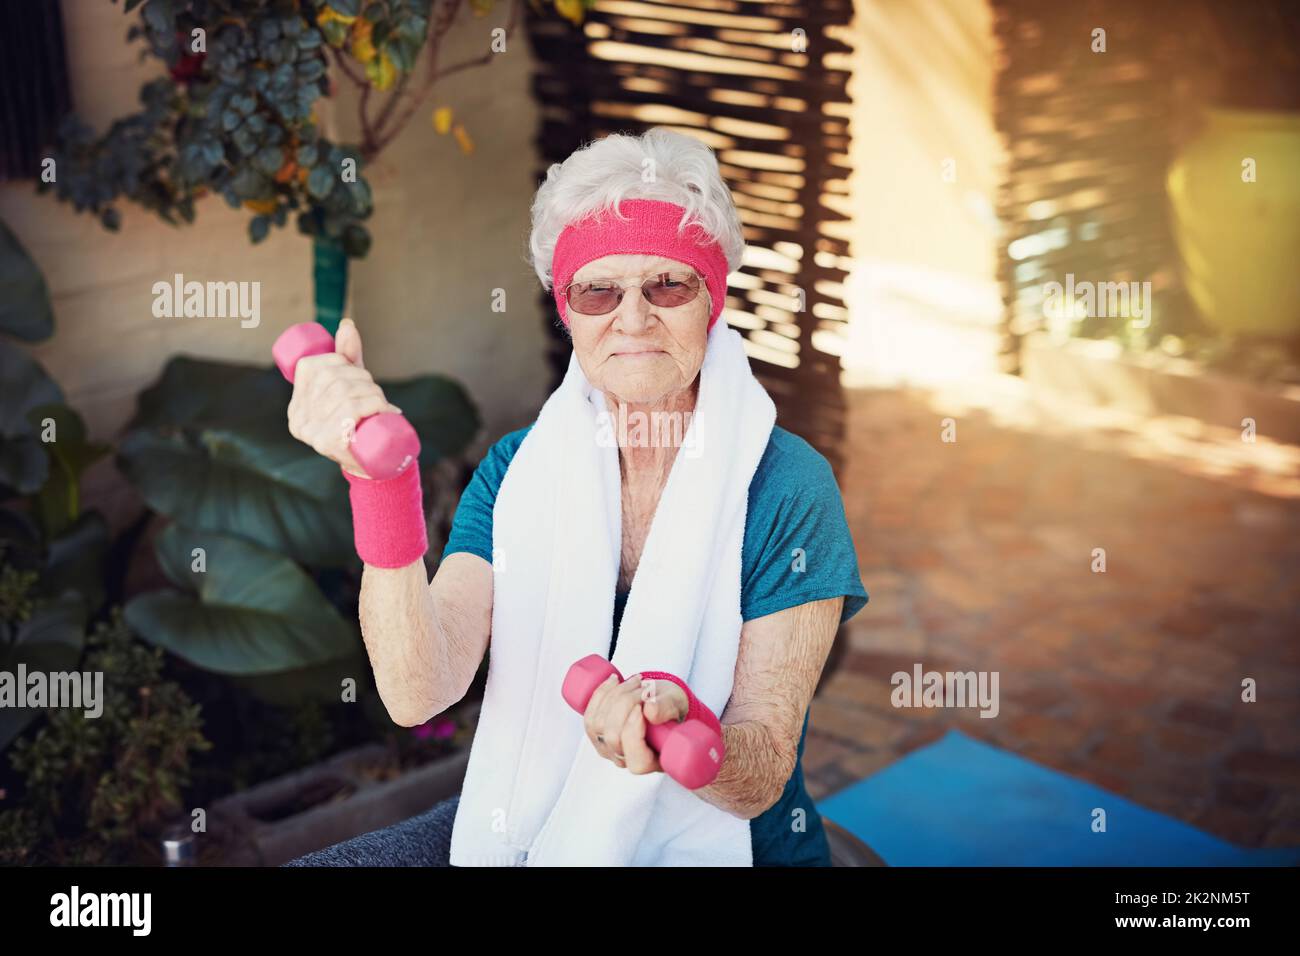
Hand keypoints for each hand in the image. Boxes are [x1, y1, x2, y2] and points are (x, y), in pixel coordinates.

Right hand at [285, 317, 402, 477]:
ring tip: (383, 403)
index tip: (357, 371)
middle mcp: (298, 419)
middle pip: (333, 380)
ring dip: (373, 392)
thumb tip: (346, 325)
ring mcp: (311, 433)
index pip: (314, 367)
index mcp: (296, 404)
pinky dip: (375, 405)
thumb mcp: (351, 387)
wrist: (374, 464)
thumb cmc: (360, 420)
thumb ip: (347, 357)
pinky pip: (352, 412)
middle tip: (377, 392)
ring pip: (346, 394)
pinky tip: (385, 409)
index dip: (340, 362)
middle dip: (362, 378)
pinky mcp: (328, 443)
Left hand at [582, 673, 689, 774]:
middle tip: (644, 688)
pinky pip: (589, 716)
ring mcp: (608, 749)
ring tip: (635, 682)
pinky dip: (601, 694)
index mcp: (654, 761)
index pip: (637, 762)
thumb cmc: (669, 705)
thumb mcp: (677, 703)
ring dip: (615, 695)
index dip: (634, 734)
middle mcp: (627, 759)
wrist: (657, 697)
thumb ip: (667, 707)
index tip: (641, 707)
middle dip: (626, 703)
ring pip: (598, 724)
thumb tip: (650, 711)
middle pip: (613, 737)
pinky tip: (614, 681)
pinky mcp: (596, 734)